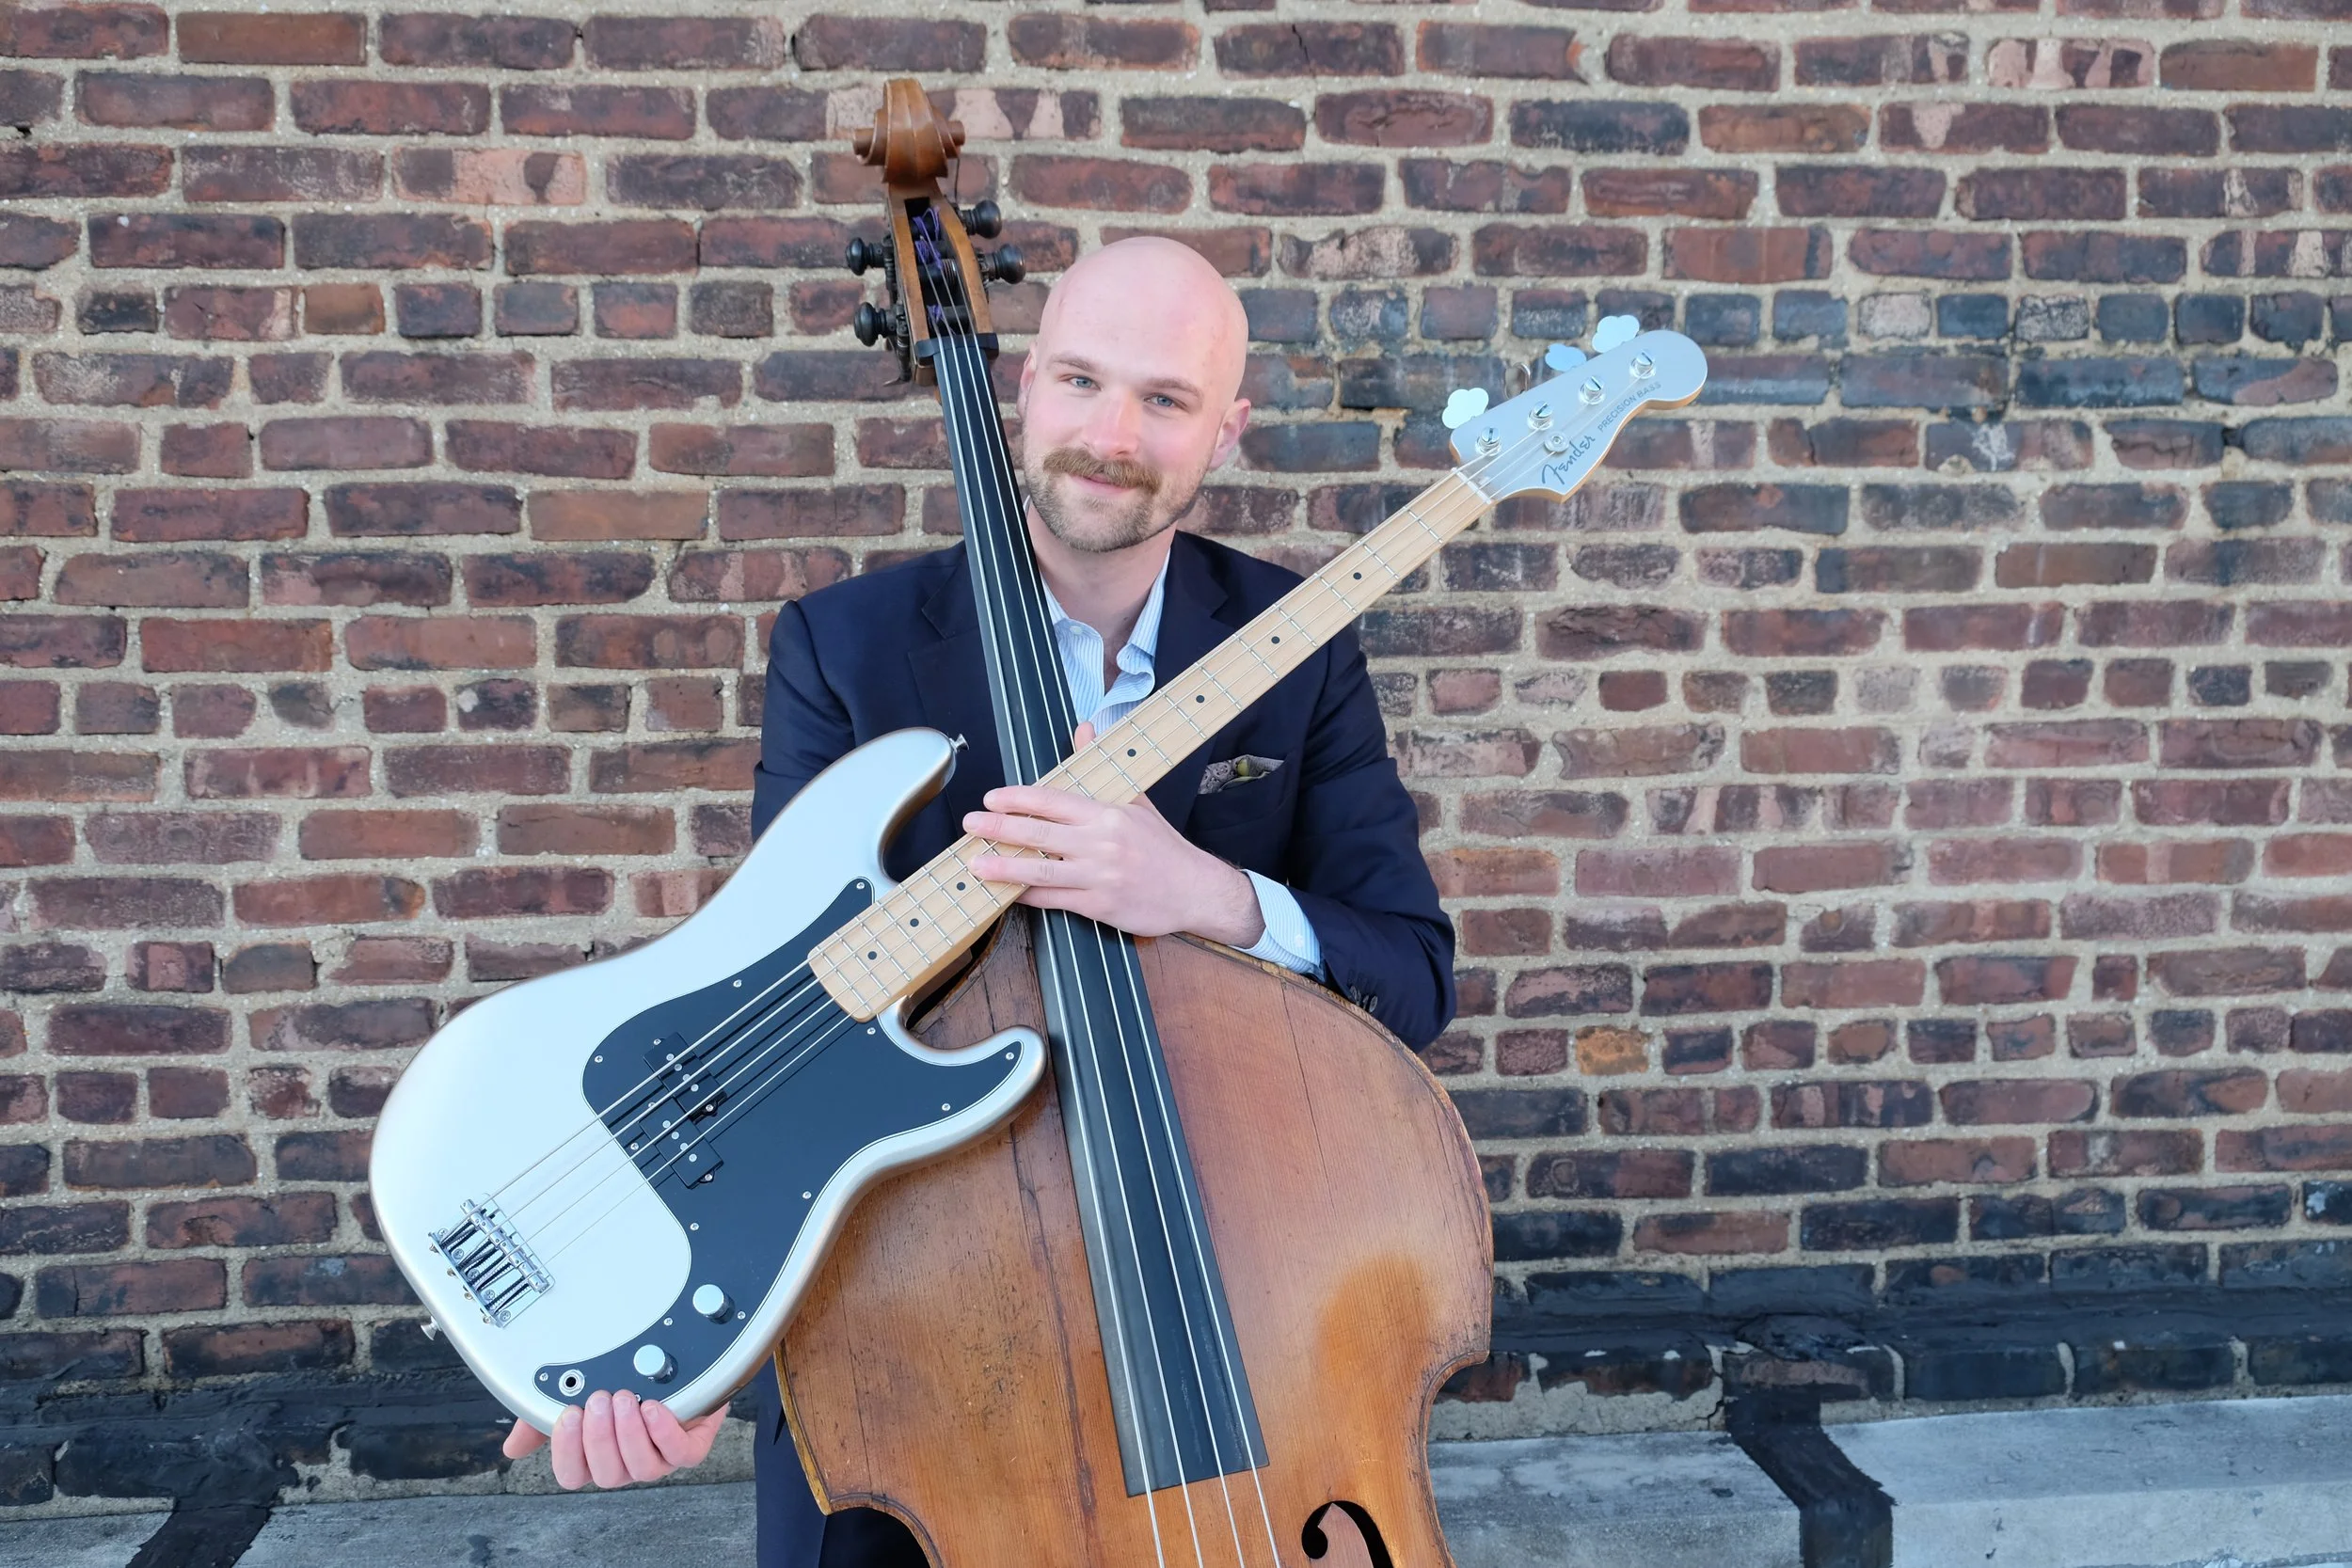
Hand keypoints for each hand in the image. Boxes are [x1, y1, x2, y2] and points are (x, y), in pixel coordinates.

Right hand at [502, 1388, 726, 1489]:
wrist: (672, 1364)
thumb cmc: (624, 1385)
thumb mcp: (576, 1395)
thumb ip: (542, 1419)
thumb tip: (512, 1448)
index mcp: (595, 1456)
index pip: (571, 1475)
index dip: (567, 1450)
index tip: (568, 1414)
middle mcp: (626, 1462)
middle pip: (605, 1474)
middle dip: (600, 1437)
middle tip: (599, 1400)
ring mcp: (659, 1458)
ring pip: (641, 1468)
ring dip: (630, 1433)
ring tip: (627, 1398)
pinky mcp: (690, 1447)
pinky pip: (679, 1455)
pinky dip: (664, 1433)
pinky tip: (654, 1409)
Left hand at [965, 722, 1265, 946]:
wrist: (1196, 889)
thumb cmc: (1162, 846)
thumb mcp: (1135, 801)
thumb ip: (1102, 766)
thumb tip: (1084, 727)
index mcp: (1108, 812)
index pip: (1053, 800)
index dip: (1017, 799)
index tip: (991, 799)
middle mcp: (1101, 842)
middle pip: (1039, 833)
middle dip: (998, 828)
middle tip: (970, 825)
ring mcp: (1099, 875)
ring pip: (1040, 869)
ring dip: (1003, 866)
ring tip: (975, 864)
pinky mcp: (1100, 905)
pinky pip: (1054, 899)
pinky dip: (1027, 895)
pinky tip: (1007, 892)